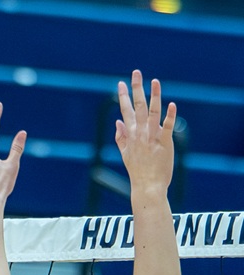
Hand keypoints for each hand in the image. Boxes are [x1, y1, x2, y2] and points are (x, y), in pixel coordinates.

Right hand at [115, 70, 175, 191]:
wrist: (147, 186)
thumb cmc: (137, 171)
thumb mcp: (125, 154)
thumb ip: (121, 137)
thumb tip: (117, 122)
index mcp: (130, 135)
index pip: (125, 111)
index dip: (123, 96)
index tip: (121, 83)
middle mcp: (140, 133)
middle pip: (137, 107)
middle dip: (136, 89)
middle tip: (136, 73)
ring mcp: (152, 137)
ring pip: (152, 112)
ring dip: (153, 96)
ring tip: (154, 81)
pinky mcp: (165, 143)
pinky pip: (168, 127)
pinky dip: (170, 116)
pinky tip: (172, 104)